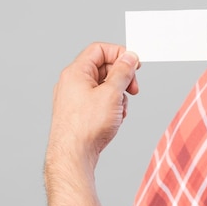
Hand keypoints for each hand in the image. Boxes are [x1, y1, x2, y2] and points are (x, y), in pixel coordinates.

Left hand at [46, 42, 139, 170]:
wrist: (73, 155)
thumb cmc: (87, 126)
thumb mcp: (112, 94)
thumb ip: (122, 72)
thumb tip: (129, 57)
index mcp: (76, 72)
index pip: (100, 50)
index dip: (120, 54)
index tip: (134, 66)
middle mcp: (72, 83)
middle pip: (103, 68)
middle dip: (122, 78)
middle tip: (133, 90)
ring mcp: (74, 98)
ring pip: (104, 86)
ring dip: (118, 96)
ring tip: (120, 110)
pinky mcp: (79, 113)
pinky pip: (99, 101)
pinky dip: (111, 107)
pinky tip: (114, 120)